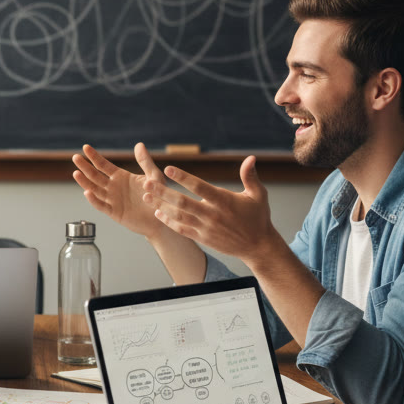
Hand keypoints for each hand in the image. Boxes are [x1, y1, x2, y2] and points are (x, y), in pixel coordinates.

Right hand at [72, 143, 172, 239]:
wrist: (163, 217)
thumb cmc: (159, 196)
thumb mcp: (153, 175)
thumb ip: (145, 161)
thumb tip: (139, 144)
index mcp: (120, 177)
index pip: (103, 165)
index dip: (94, 156)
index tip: (85, 147)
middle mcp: (113, 187)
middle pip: (95, 176)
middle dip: (85, 167)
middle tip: (75, 157)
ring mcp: (112, 200)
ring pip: (95, 190)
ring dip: (85, 182)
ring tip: (76, 173)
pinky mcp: (114, 213)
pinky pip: (102, 206)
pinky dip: (94, 200)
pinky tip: (87, 192)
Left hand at [143, 156, 281, 262]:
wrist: (258, 246)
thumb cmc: (257, 217)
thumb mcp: (258, 195)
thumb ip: (250, 176)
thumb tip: (250, 157)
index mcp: (224, 201)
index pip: (200, 187)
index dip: (183, 178)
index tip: (168, 169)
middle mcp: (212, 215)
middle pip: (183, 202)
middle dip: (163, 192)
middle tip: (146, 183)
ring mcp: (205, 228)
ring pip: (178, 216)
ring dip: (160, 206)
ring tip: (146, 196)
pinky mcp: (202, 238)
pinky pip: (181, 229)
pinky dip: (168, 222)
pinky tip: (157, 213)